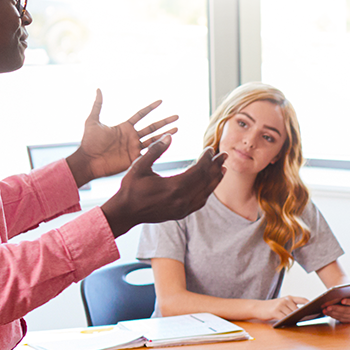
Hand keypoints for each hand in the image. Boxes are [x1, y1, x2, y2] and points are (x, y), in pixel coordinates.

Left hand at [66, 91, 178, 185]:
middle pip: (152, 127)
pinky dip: (159, 147)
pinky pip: (149, 151)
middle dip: (164, 121)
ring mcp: (134, 147)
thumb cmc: (89, 142)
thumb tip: (98, 89)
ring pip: (154, 138)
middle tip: (177, 116)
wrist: (88, 161)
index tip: (161, 101)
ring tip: (177, 128)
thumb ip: (98, 105)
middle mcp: (131, 136)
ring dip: (166, 133)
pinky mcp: (135, 158)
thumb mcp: (92, 121)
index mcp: (124, 127)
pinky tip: (168, 142)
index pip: (141, 115)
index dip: (150, 108)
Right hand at [100, 138, 225, 236]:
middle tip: (224, 155)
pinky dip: (207, 192)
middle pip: (206, 181)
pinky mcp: (181, 214)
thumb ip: (155, 151)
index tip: (210, 149)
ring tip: (223, 168)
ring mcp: (183, 209)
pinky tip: (210, 185)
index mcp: (173, 187)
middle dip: (216, 166)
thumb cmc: (130, 188)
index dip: (206, 159)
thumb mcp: (139, 166)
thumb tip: (168, 136)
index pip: (198, 170)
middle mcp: (182, 199)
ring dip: (215, 180)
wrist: (124, 213)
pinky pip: (200, 202)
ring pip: (206, 193)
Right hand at [255, 296, 308, 321]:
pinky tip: (290, 324)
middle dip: (303, 315)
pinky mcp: (275, 312)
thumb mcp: (282, 303)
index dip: (311, 304)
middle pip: (298, 309)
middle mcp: (286, 300)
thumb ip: (291, 307)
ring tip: (301, 322)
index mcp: (289, 297)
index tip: (317, 309)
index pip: (303, 300)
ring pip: (292, 314)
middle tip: (309, 319)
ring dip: (295, 319)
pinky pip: (284, 318)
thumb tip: (303, 315)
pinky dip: (288, 321)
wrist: (257, 307)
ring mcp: (280, 305)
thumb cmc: (272, 307)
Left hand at [323, 297, 349, 323]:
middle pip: (346, 310)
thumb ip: (342, 296)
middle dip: (336, 308)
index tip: (342, 300)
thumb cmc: (347, 296)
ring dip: (332, 313)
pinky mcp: (349, 321)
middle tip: (328, 307)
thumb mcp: (347, 296)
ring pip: (342, 315)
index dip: (348, 301)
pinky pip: (340, 319)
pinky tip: (327, 313)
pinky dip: (333, 315)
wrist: (349, 302)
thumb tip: (331, 298)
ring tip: (324, 310)